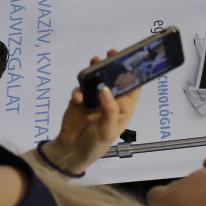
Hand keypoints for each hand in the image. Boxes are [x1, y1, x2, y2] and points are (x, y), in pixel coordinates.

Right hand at [41, 51, 141, 174]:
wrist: (71, 152)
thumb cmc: (95, 144)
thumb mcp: (107, 130)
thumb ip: (109, 109)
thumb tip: (105, 88)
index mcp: (123, 109)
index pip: (133, 88)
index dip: (134, 74)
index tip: (132, 59)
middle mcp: (110, 101)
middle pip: (114, 79)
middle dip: (112, 66)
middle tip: (110, 53)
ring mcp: (94, 99)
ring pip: (96, 80)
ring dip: (95, 71)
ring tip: (93, 62)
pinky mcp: (79, 100)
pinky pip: (80, 89)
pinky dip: (78, 91)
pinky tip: (77, 98)